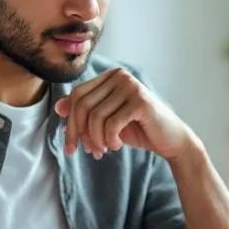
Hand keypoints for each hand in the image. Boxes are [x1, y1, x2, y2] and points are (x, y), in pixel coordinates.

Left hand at [53, 68, 194, 159]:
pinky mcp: (141, 102)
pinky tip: (117, 146)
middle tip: (86, 151)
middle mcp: (120, 76)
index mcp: (110, 76)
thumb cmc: (138, 129)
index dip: (70, 122)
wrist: (170, 140)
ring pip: (95, 116)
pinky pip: (111, 124)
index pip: (77, 95)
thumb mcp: (107, 121)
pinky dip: (110, 140)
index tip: (71, 145)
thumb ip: (85, 113)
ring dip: (96, 139)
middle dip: (79, 132)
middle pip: (82, 104)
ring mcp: (131, 86)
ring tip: (102, 151)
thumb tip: (58, 107)